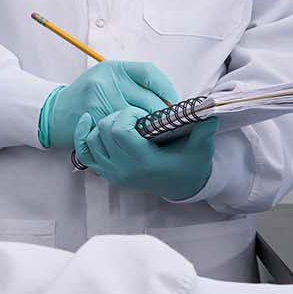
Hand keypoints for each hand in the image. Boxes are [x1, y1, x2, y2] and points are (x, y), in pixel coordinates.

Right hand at [38, 61, 175, 148]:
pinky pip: (126, 131)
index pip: (149, 73)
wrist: (53, 113)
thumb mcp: (106, 80)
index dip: (167, 89)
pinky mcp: (97, 121)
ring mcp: (101, 102)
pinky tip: (139, 142)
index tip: (174, 103)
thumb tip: (167, 100)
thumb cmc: (85, 98)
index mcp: (113, 68)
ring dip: (151, 129)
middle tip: (169, 124)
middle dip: (162, 114)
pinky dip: (136, 138)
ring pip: (140, 118)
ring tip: (156, 135)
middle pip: (149, 98)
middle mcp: (107, 81)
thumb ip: (132, 84)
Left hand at [72, 108, 216, 200]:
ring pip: (91, 140)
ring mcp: (112, 173)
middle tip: (133, 116)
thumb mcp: (201, 148)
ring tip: (120, 121)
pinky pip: (84, 154)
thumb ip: (204, 129)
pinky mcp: (106, 173)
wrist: (181, 185)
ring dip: (102, 125)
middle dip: (116, 116)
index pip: (120, 131)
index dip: (127, 114)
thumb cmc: (189, 165)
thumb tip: (208, 108)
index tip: (141, 113)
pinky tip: (91, 124)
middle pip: (103, 131)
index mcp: (144, 161)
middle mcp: (124, 169)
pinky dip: (84, 137)